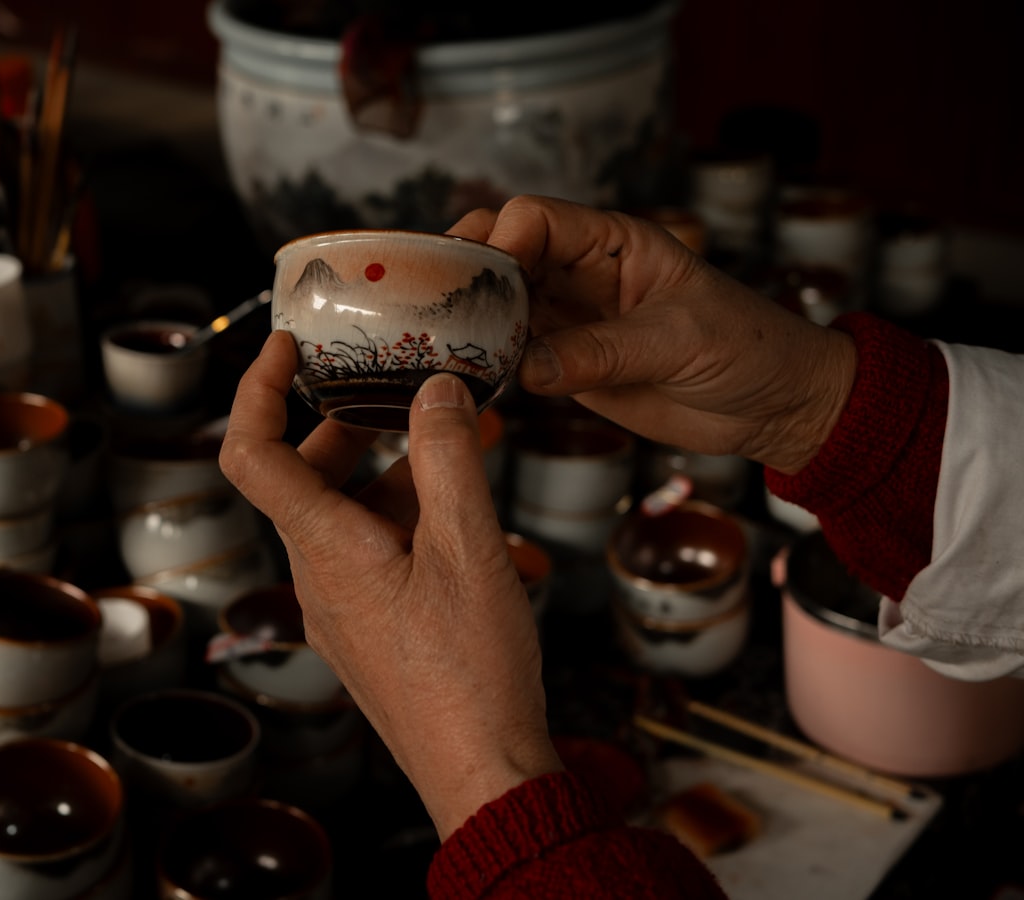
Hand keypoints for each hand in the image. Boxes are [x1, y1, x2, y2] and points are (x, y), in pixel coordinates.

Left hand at [220, 331, 561, 838]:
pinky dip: (404, 517)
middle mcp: (315, 576)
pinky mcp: (366, 630)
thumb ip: (448, 458)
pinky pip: (366, 553)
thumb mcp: (470, 548)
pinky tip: (463, 512)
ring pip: (342, 515)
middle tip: (400, 389)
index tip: (288, 346)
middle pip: (300, 477)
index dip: (255, 389)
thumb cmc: (474, 673)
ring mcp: (338, 608)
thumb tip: (436, 389)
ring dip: (390, 471)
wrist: (483, 776)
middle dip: (348, 424)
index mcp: (323, 548)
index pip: (249, 453)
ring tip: (461, 445)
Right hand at [451, 195, 857, 473]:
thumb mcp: (682, 340)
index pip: (536, 218)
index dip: (502, 239)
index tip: (481, 279)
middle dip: (463, 270)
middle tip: (433, 306)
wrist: (773, 407)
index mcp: (614, 243)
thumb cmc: (749, 349)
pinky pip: (509, 356)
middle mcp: (580, 274)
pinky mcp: (564, 366)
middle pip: (499, 252)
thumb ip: (604, 350)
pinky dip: (483, 364)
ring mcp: (567, 320)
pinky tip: (464, 377)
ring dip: (465, 321)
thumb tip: (530, 366)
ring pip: (494, 305)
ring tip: (435, 345)